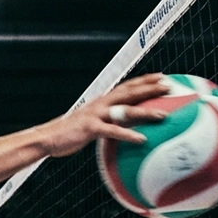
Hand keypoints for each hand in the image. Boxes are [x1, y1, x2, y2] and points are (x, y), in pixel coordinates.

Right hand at [45, 73, 171, 157]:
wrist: (48, 137)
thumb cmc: (70, 133)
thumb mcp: (90, 123)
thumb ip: (106, 123)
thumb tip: (121, 130)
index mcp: (102, 101)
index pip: (126, 86)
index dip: (144, 80)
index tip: (161, 77)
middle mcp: (101, 103)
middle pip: (129, 92)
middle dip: (150, 88)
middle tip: (169, 86)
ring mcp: (96, 115)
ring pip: (125, 110)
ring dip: (146, 112)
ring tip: (164, 114)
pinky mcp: (90, 128)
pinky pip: (113, 131)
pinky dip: (128, 135)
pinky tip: (142, 140)